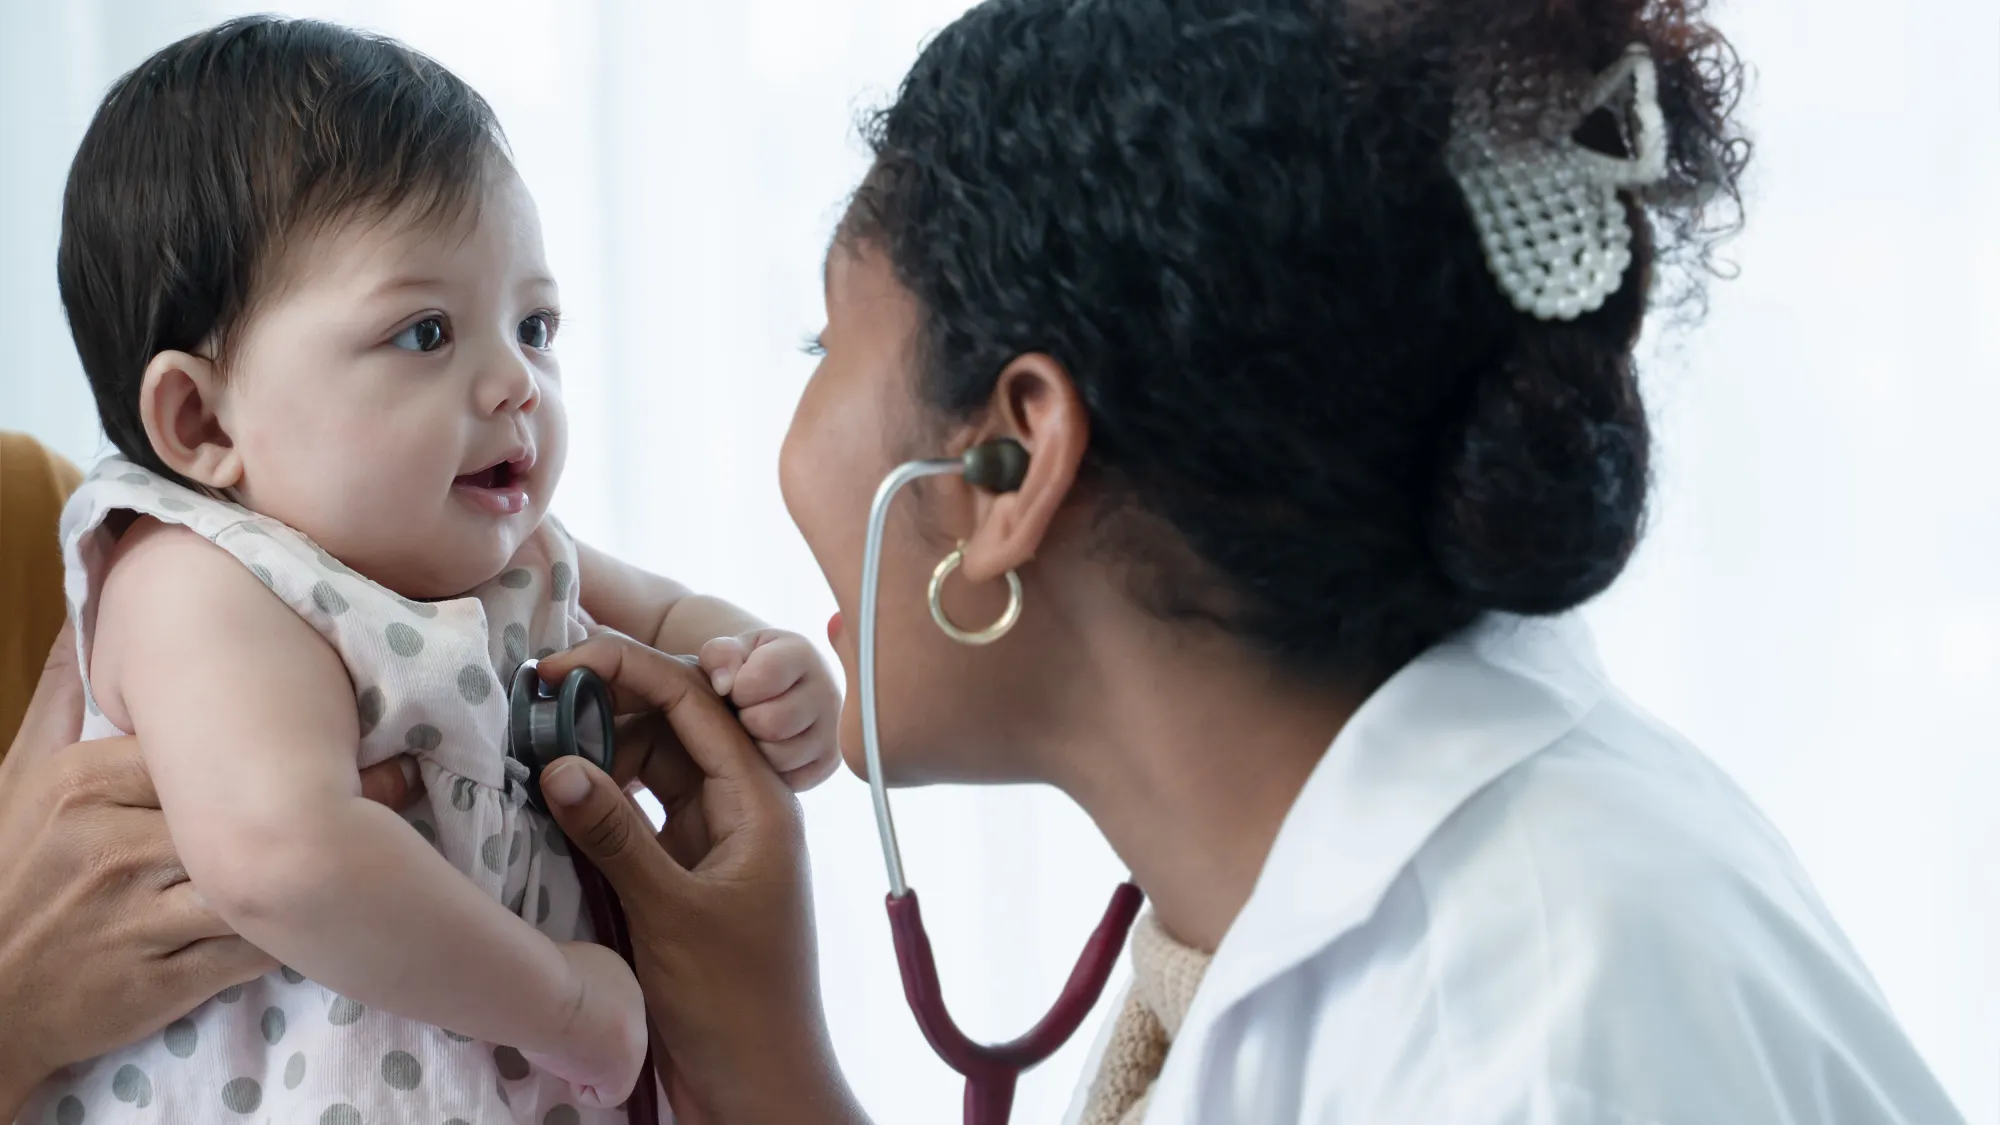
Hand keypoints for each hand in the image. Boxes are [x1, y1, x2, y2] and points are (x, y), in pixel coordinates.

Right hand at [0, 621, 421, 1110]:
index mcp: (85, 785)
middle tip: (402, 773)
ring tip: (392, 836)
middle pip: (246, 807)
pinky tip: (340, 908)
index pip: (206, 742)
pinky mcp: (161, 983)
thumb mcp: (22, 781)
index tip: (349, 719)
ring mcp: (137, 920)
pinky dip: (300, 930)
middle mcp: (111, 846)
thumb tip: (93, 617)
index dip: (283, 735)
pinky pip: (253, 950)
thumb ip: (65, 699)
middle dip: (329, 792)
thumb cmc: (14, 877)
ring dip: (331, 862)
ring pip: (261, 878)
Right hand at [536, 632, 867, 1124]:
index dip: (627, 670)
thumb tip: (558, 760)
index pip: (694, 703)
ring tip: (530, 736)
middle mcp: (738, 808)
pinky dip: (598, 799)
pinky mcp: (683, 875)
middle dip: (605, 704)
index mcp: (758, 800)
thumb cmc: (734, 1003)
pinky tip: (550, 792)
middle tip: (529, 698)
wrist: (758, 1085)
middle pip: (670, 726)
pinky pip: (638, 815)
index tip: (556, 662)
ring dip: (596, 750)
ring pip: (649, 769)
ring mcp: (710, 841)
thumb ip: (615, 834)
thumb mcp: (670, 913)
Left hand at [698, 629, 840, 791]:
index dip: (736, 689)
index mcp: (801, 654)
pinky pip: (791, 779)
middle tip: (744, 714)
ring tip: (755, 731)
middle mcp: (827, 690)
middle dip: (745, 722)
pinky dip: (772, 771)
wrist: (787, 686)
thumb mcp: (733, 650)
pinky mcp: (830, 761)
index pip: (759, 680)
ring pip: (780, 756)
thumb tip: (723, 684)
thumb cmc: (751, 666)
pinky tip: (768, 748)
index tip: (737, 689)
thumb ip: (719, 656)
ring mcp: (833, 728)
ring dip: (755, 749)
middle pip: (770, 723)